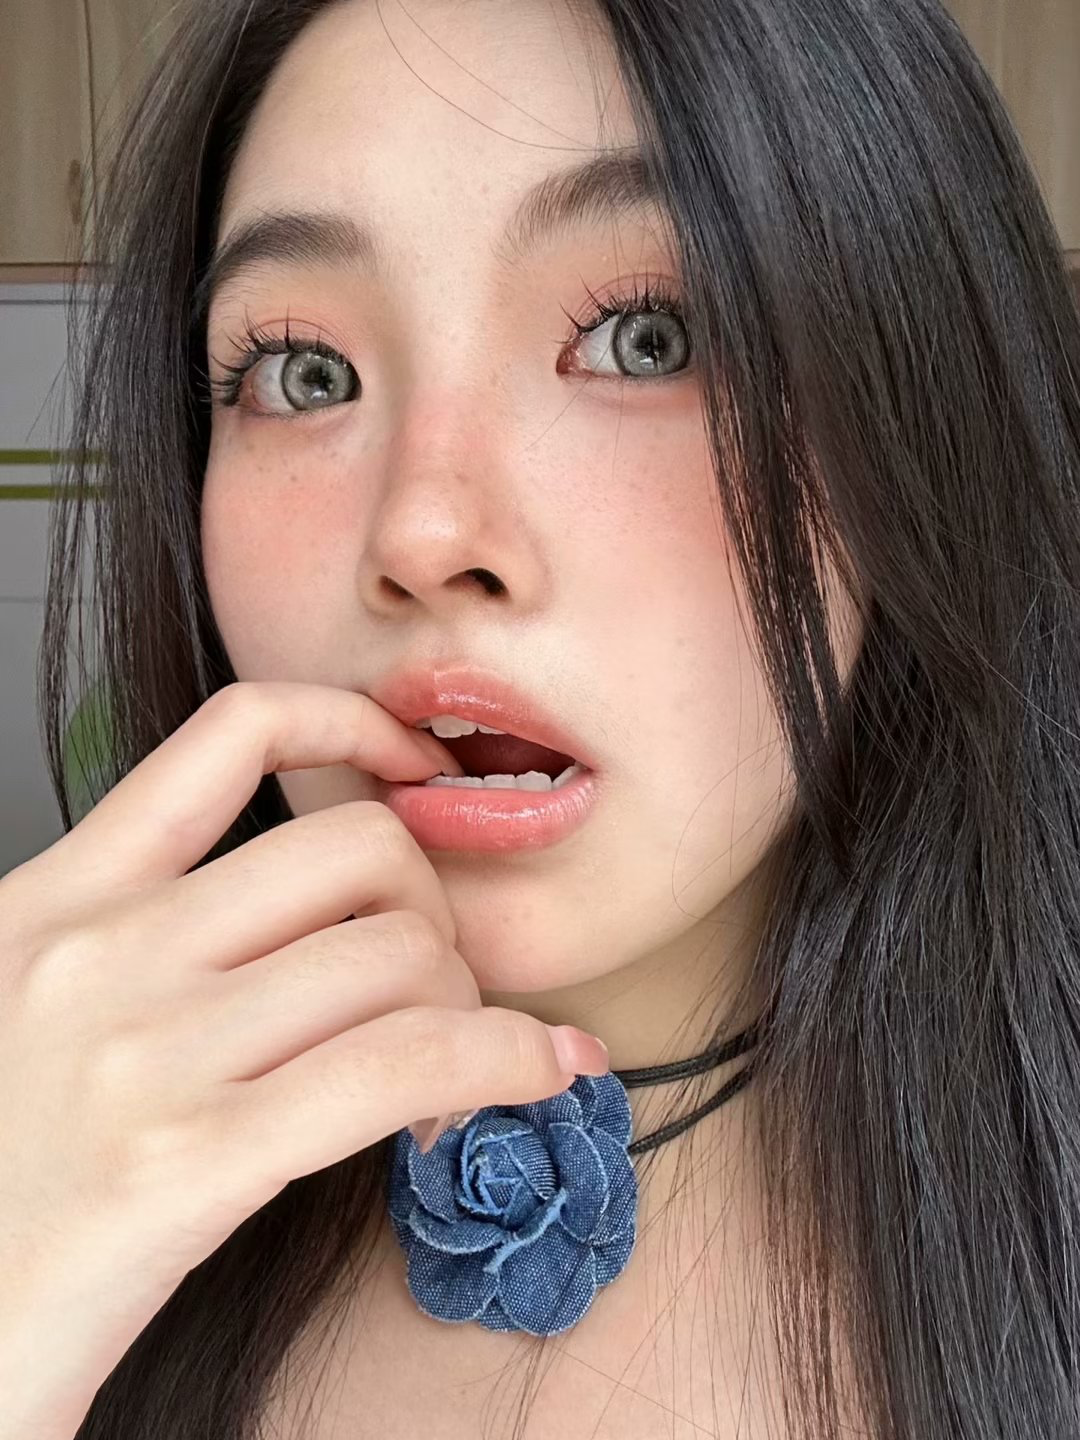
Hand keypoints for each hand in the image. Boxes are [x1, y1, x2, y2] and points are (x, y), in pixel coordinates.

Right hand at [0, 681, 607, 1437]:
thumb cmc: (0, 1186)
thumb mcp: (34, 1017)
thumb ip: (148, 946)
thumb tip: (328, 923)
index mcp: (55, 900)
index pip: (232, 732)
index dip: (351, 722)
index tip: (416, 764)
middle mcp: (96, 952)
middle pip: (358, 849)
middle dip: (432, 912)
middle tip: (429, 991)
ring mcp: (137, 1052)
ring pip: (398, 954)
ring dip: (467, 1006)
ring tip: (445, 1076)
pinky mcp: (183, 1163)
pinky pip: (404, 1064)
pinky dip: (502, 1060)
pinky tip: (533, 1076)